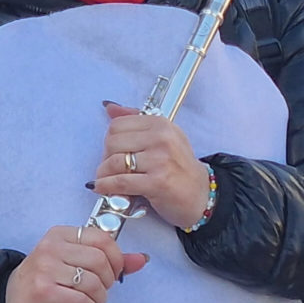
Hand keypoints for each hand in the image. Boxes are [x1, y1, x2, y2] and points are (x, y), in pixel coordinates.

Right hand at [4, 224, 148, 302]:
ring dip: (98, 298)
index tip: (114, 272)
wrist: (9, 302)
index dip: (116, 258)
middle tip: (101, 291)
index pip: (102, 239)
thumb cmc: (45, 281)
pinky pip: (81, 300)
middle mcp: (50, 248)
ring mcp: (45, 269)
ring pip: (92, 282)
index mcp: (60, 235)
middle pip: (99, 261)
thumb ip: (108, 260)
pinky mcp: (42, 292)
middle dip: (108, 280)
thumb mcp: (74, 263)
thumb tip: (142, 259)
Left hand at [92, 103, 211, 230]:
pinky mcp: (157, 182)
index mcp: (162, 124)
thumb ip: (137, 122)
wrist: (201, 194)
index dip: (110, 140)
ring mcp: (161, 160)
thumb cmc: (179, 168)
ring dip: (104, 175)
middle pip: (112, 143)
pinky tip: (103, 188)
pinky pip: (119, 182)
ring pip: (113, 162)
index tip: (116, 152)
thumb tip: (109, 107)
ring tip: (106, 180)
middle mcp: (162, 139)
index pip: (117, 125)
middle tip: (112, 168)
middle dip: (106, 158)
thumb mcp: (164, 138)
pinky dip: (106, 187)